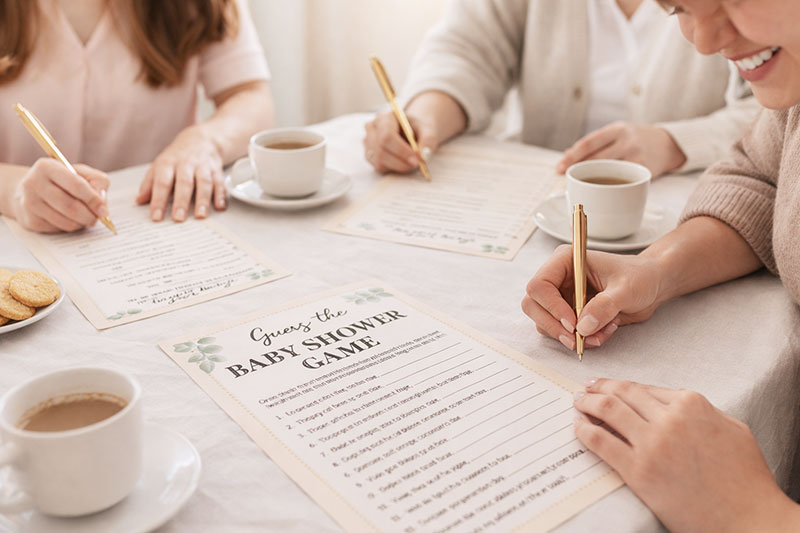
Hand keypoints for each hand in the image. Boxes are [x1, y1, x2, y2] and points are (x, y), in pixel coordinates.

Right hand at [11, 158, 108, 232]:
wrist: (32, 191)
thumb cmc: (62, 181)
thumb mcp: (80, 172)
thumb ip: (97, 180)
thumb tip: (101, 200)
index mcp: (47, 167)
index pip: (76, 185)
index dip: (93, 199)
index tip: (104, 210)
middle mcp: (34, 183)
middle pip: (71, 207)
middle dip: (90, 215)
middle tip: (98, 217)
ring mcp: (30, 203)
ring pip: (66, 221)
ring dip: (82, 223)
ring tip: (85, 217)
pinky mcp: (31, 220)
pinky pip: (59, 229)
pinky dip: (71, 226)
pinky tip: (70, 219)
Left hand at [136, 127, 224, 221]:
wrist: (200, 140)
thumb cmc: (177, 158)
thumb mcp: (159, 166)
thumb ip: (149, 184)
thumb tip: (139, 201)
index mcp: (168, 164)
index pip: (162, 183)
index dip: (158, 200)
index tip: (156, 216)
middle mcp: (186, 164)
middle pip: (184, 183)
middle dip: (181, 201)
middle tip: (178, 218)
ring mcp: (203, 167)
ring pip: (204, 182)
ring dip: (203, 199)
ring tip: (200, 215)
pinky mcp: (217, 171)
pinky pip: (219, 183)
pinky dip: (220, 195)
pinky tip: (219, 207)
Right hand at [363, 109, 438, 173]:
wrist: (411, 132)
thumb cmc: (418, 129)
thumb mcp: (428, 130)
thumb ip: (428, 140)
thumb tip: (424, 156)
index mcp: (385, 117)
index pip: (387, 136)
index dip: (401, 150)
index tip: (416, 160)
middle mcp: (372, 128)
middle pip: (381, 150)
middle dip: (401, 161)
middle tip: (417, 165)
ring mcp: (368, 142)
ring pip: (379, 161)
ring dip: (399, 166)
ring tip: (412, 162)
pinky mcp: (369, 155)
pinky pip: (379, 167)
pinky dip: (394, 168)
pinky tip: (402, 161)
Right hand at [521, 245, 661, 350]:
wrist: (652, 285)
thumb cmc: (640, 276)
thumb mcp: (626, 289)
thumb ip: (605, 306)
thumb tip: (582, 327)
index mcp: (565, 261)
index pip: (539, 285)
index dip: (551, 307)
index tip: (572, 323)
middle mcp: (558, 278)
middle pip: (533, 306)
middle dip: (553, 326)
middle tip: (576, 340)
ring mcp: (561, 297)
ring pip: (544, 322)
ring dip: (569, 336)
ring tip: (600, 334)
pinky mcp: (568, 313)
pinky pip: (561, 333)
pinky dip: (580, 340)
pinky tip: (602, 333)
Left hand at [555, 122, 686, 177]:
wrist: (668, 144)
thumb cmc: (635, 139)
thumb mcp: (616, 133)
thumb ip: (595, 144)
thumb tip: (567, 155)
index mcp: (616, 130)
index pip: (589, 143)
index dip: (571, 157)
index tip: (559, 168)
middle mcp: (627, 141)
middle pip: (596, 159)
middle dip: (578, 170)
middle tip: (565, 179)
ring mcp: (637, 157)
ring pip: (608, 172)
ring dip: (591, 181)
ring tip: (579, 186)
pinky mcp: (645, 172)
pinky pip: (622, 182)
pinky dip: (608, 187)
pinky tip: (599, 191)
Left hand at [573, 379, 798, 531]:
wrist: (747, 519)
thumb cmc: (745, 478)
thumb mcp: (732, 429)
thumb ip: (701, 411)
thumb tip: (672, 404)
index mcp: (692, 404)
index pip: (644, 388)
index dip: (619, 385)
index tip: (605, 385)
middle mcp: (669, 418)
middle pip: (622, 394)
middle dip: (598, 388)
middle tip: (584, 389)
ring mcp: (652, 443)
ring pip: (608, 410)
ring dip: (587, 404)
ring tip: (578, 404)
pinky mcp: (638, 470)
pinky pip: (601, 442)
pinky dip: (585, 431)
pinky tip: (579, 428)